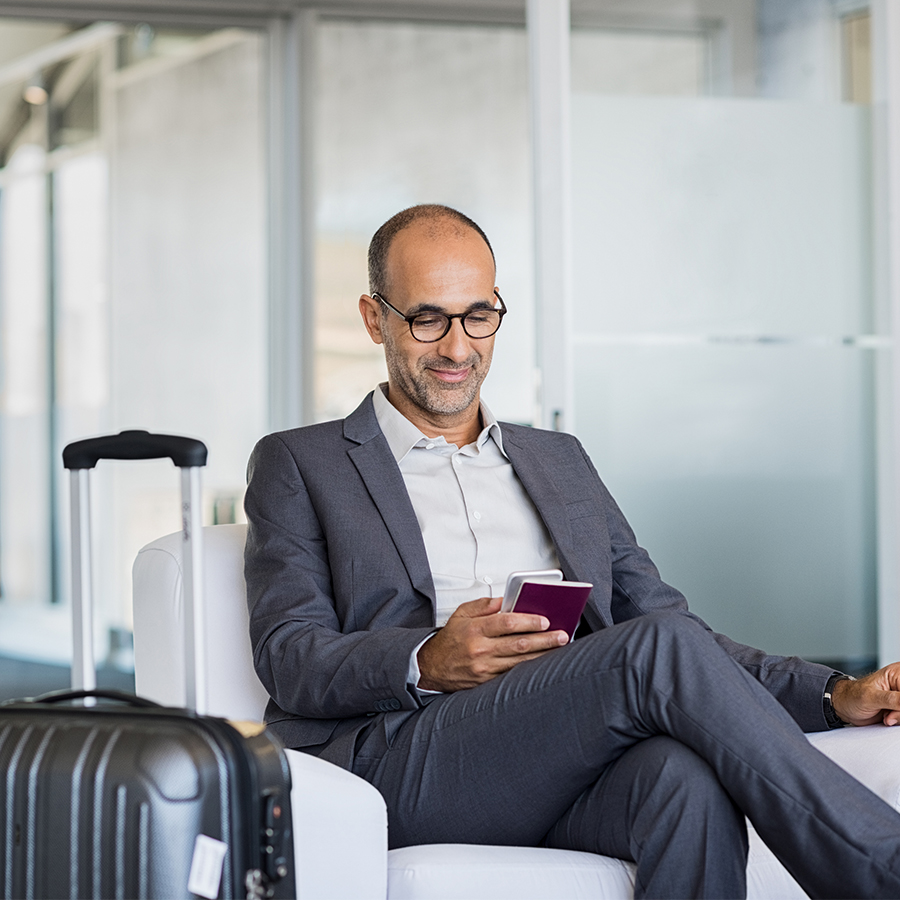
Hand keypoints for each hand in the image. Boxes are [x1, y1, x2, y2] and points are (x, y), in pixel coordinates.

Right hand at [416, 595, 568, 692]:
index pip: (506, 623)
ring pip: (520, 661)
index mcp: (474, 630)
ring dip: (542, 654)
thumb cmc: (448, 641)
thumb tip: (507, 600)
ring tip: (558, 647)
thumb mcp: (461, 614)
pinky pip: (513, 673)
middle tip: (562, 635)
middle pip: (519, 643)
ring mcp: (485, 668)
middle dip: (544, 639)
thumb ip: (484, 605)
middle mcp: (480, 650)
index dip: (528, 621)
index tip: (544, 620)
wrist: (431, 668)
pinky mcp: (487, 682)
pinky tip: (542, 663)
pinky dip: (529, 668)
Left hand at [831, 663, 899, 726]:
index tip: (896, 707)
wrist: (845, 706)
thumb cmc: (853, 696)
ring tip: (885, 714)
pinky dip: (898, 720)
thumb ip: (894, 700)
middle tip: (888, 713)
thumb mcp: (872, 697)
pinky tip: (887, 716)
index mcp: (897, 673)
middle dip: (899, 711)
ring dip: (899, 717)